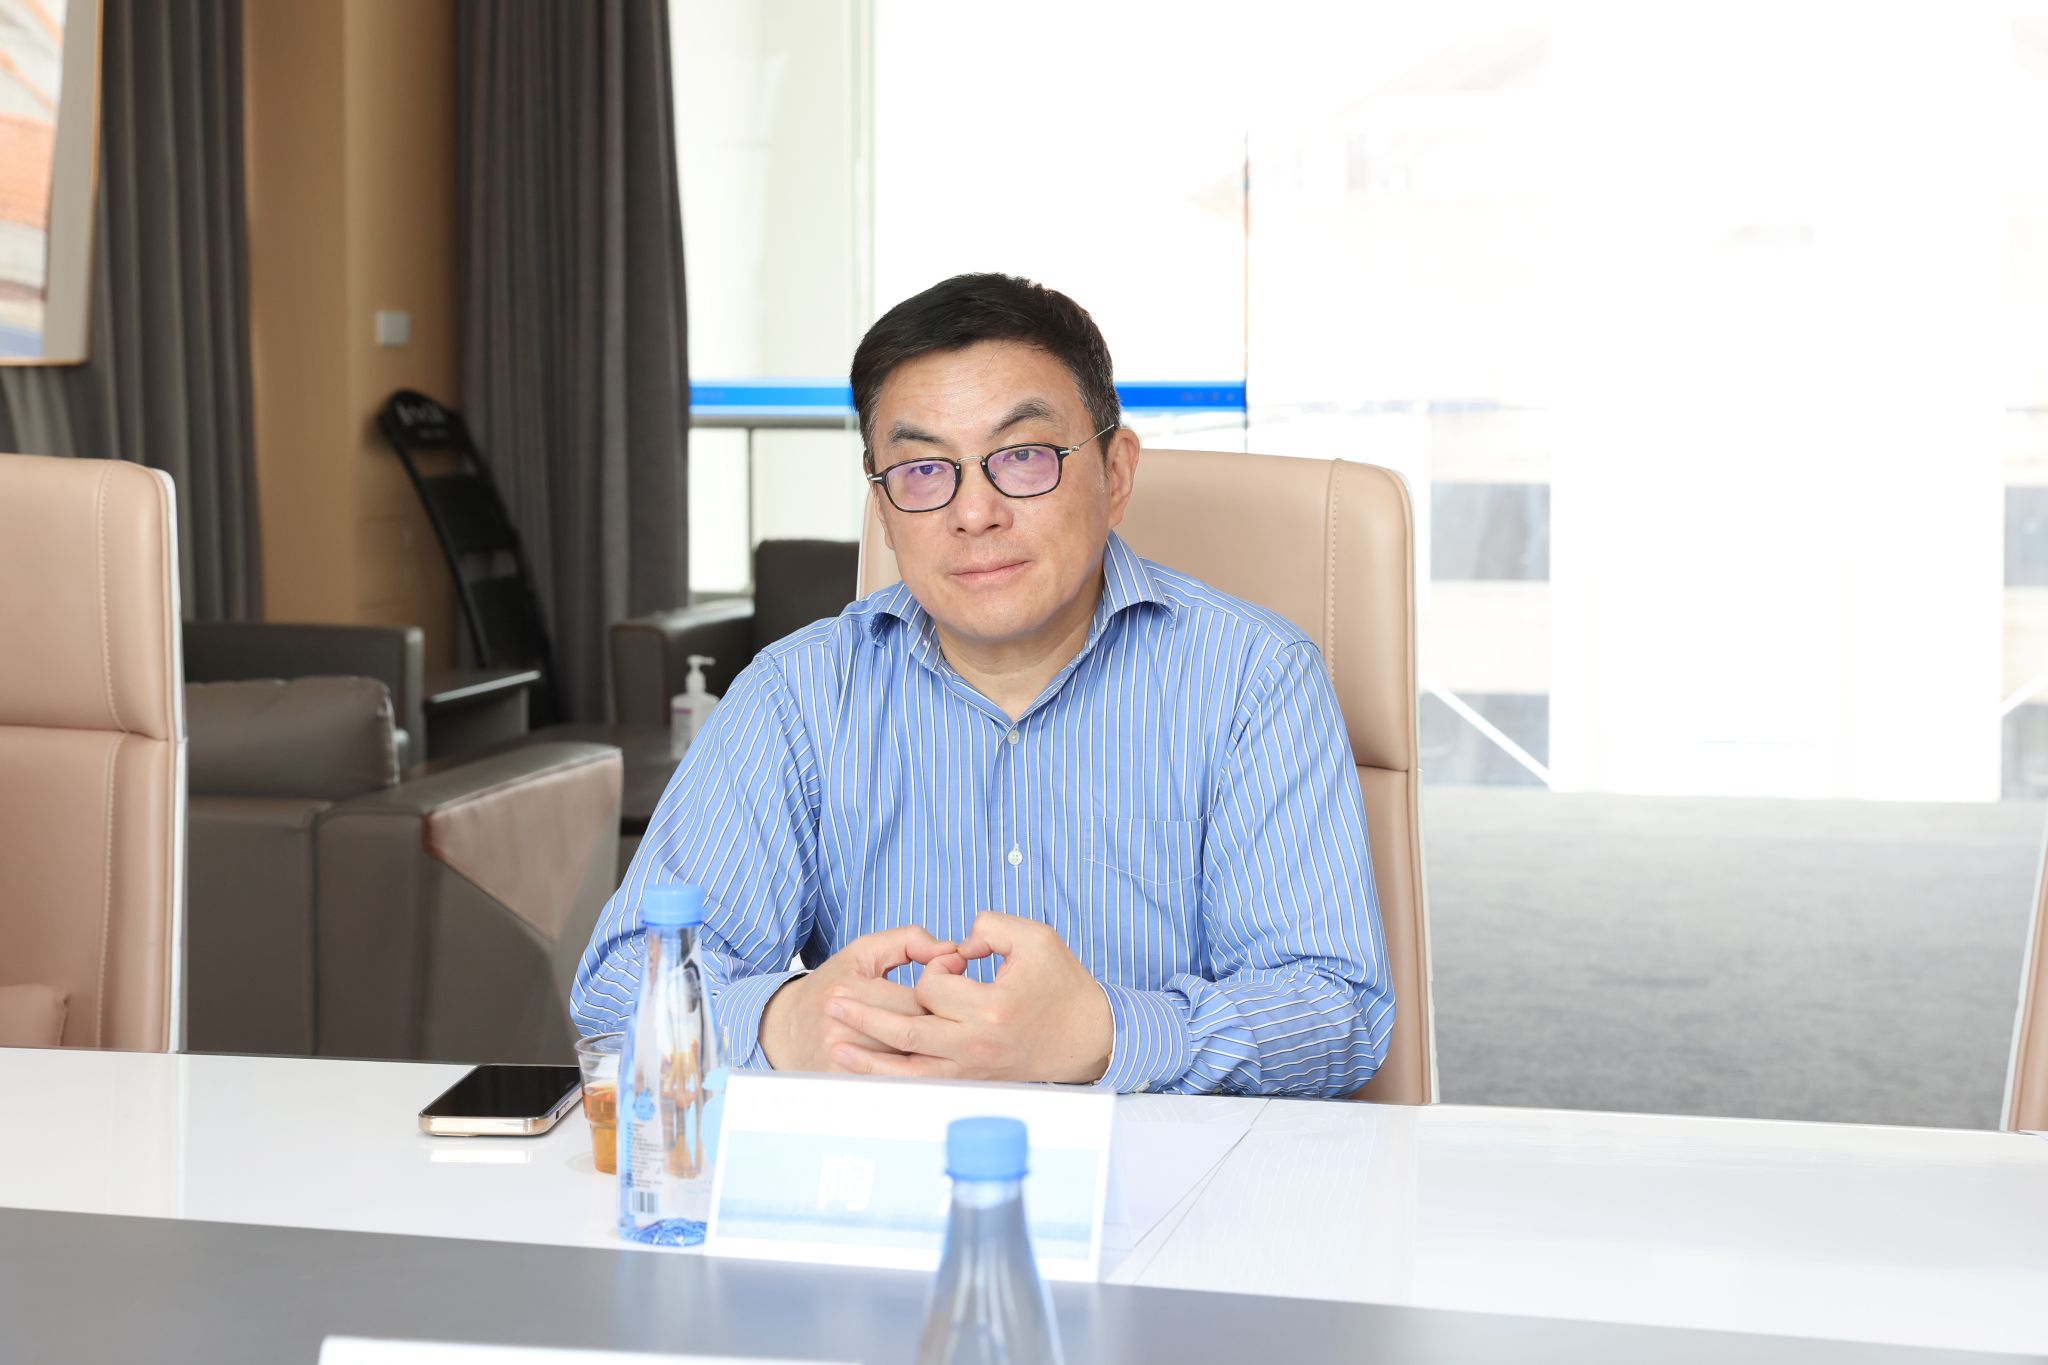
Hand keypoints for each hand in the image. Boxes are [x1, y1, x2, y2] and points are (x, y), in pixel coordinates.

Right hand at [758, 926, 956, 1072]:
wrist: (785, 1029)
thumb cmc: (832, 986)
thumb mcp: (864, 953)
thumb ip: (908, 941)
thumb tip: (952, 951)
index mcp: (848, 991)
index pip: (917, 1001)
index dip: (938, 999)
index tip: (939, 997)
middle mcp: (841, 1027)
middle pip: (914, 1035)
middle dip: (935, 1028)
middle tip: (941, 1022)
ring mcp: (840, 1060)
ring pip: (907, 1062)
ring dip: (925, 1053)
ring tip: (929, 1042)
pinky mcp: (841, 1083)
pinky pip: (891, 1082)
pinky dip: (906, 1074)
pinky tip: (911, 1063)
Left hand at [823, 911, 1112, 1083]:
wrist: (1087, 1037)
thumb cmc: (1062, 984)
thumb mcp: (1036, 938)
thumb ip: (989, 926)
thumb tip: (952, 942)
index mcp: (992, 1009)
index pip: (934, 988)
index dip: (933, 967)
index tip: (953, 962)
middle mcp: (977, 1045)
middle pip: (908, 1032)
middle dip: (865, 1016)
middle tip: (832, 1002)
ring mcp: (973, 1070)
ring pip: (909, 1068)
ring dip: (867, 1058)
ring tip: (835, 1044)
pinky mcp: (973, 1083)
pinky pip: (924, 1086)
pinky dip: (892, 1081)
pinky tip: (867, 1072)